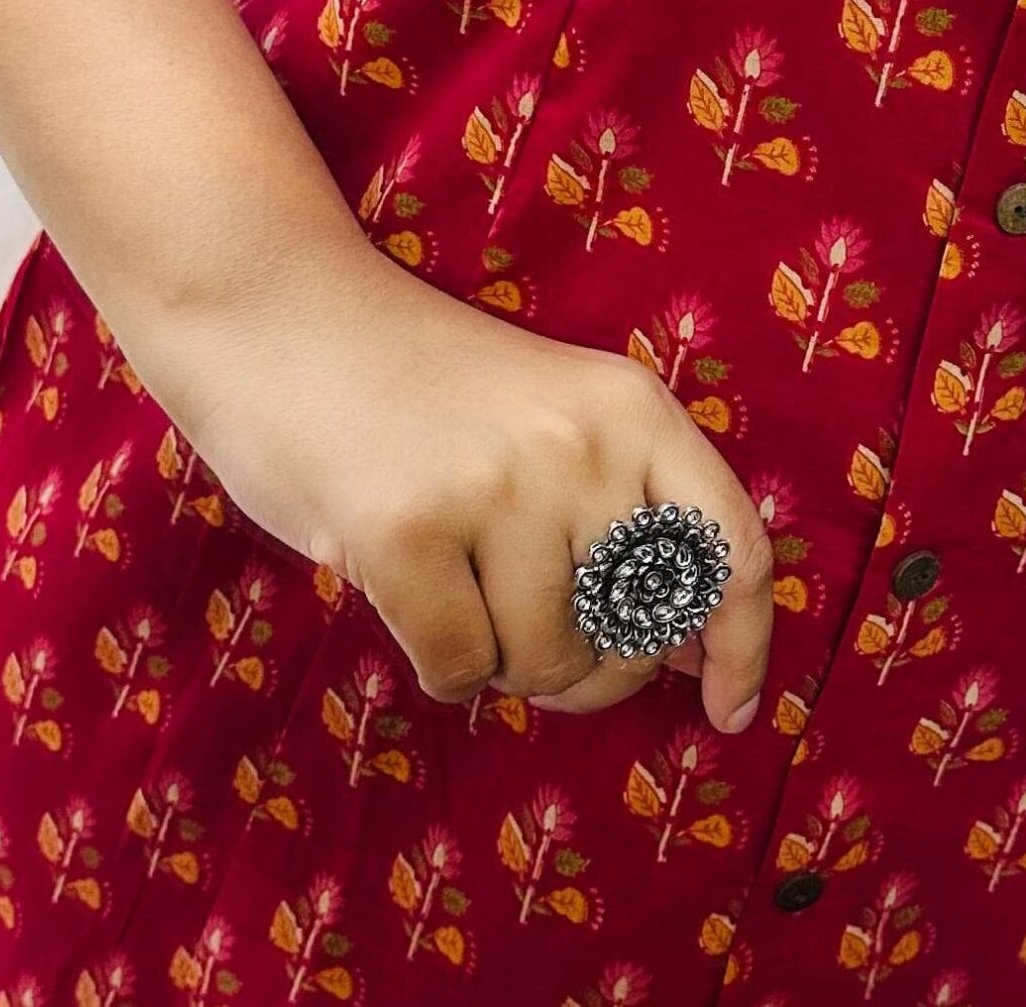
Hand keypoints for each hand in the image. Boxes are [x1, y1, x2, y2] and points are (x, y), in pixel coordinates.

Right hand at [154, 249, 772, 728]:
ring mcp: (497, 486)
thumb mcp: (553, 419)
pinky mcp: (407, 532)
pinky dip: (436, 661)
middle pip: (635, 635)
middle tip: (528, 631)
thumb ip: (624, 515)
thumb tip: (689, 656)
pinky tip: (405, 586)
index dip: (742, 645)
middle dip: (590, 671)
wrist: (284, 313)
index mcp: (634, 408)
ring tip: (455, 574)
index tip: (727, 711)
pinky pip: (458, 670)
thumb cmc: (423, 388)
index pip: (730, 548)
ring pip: (544, 663)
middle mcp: (582, 443)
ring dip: (499, 655)